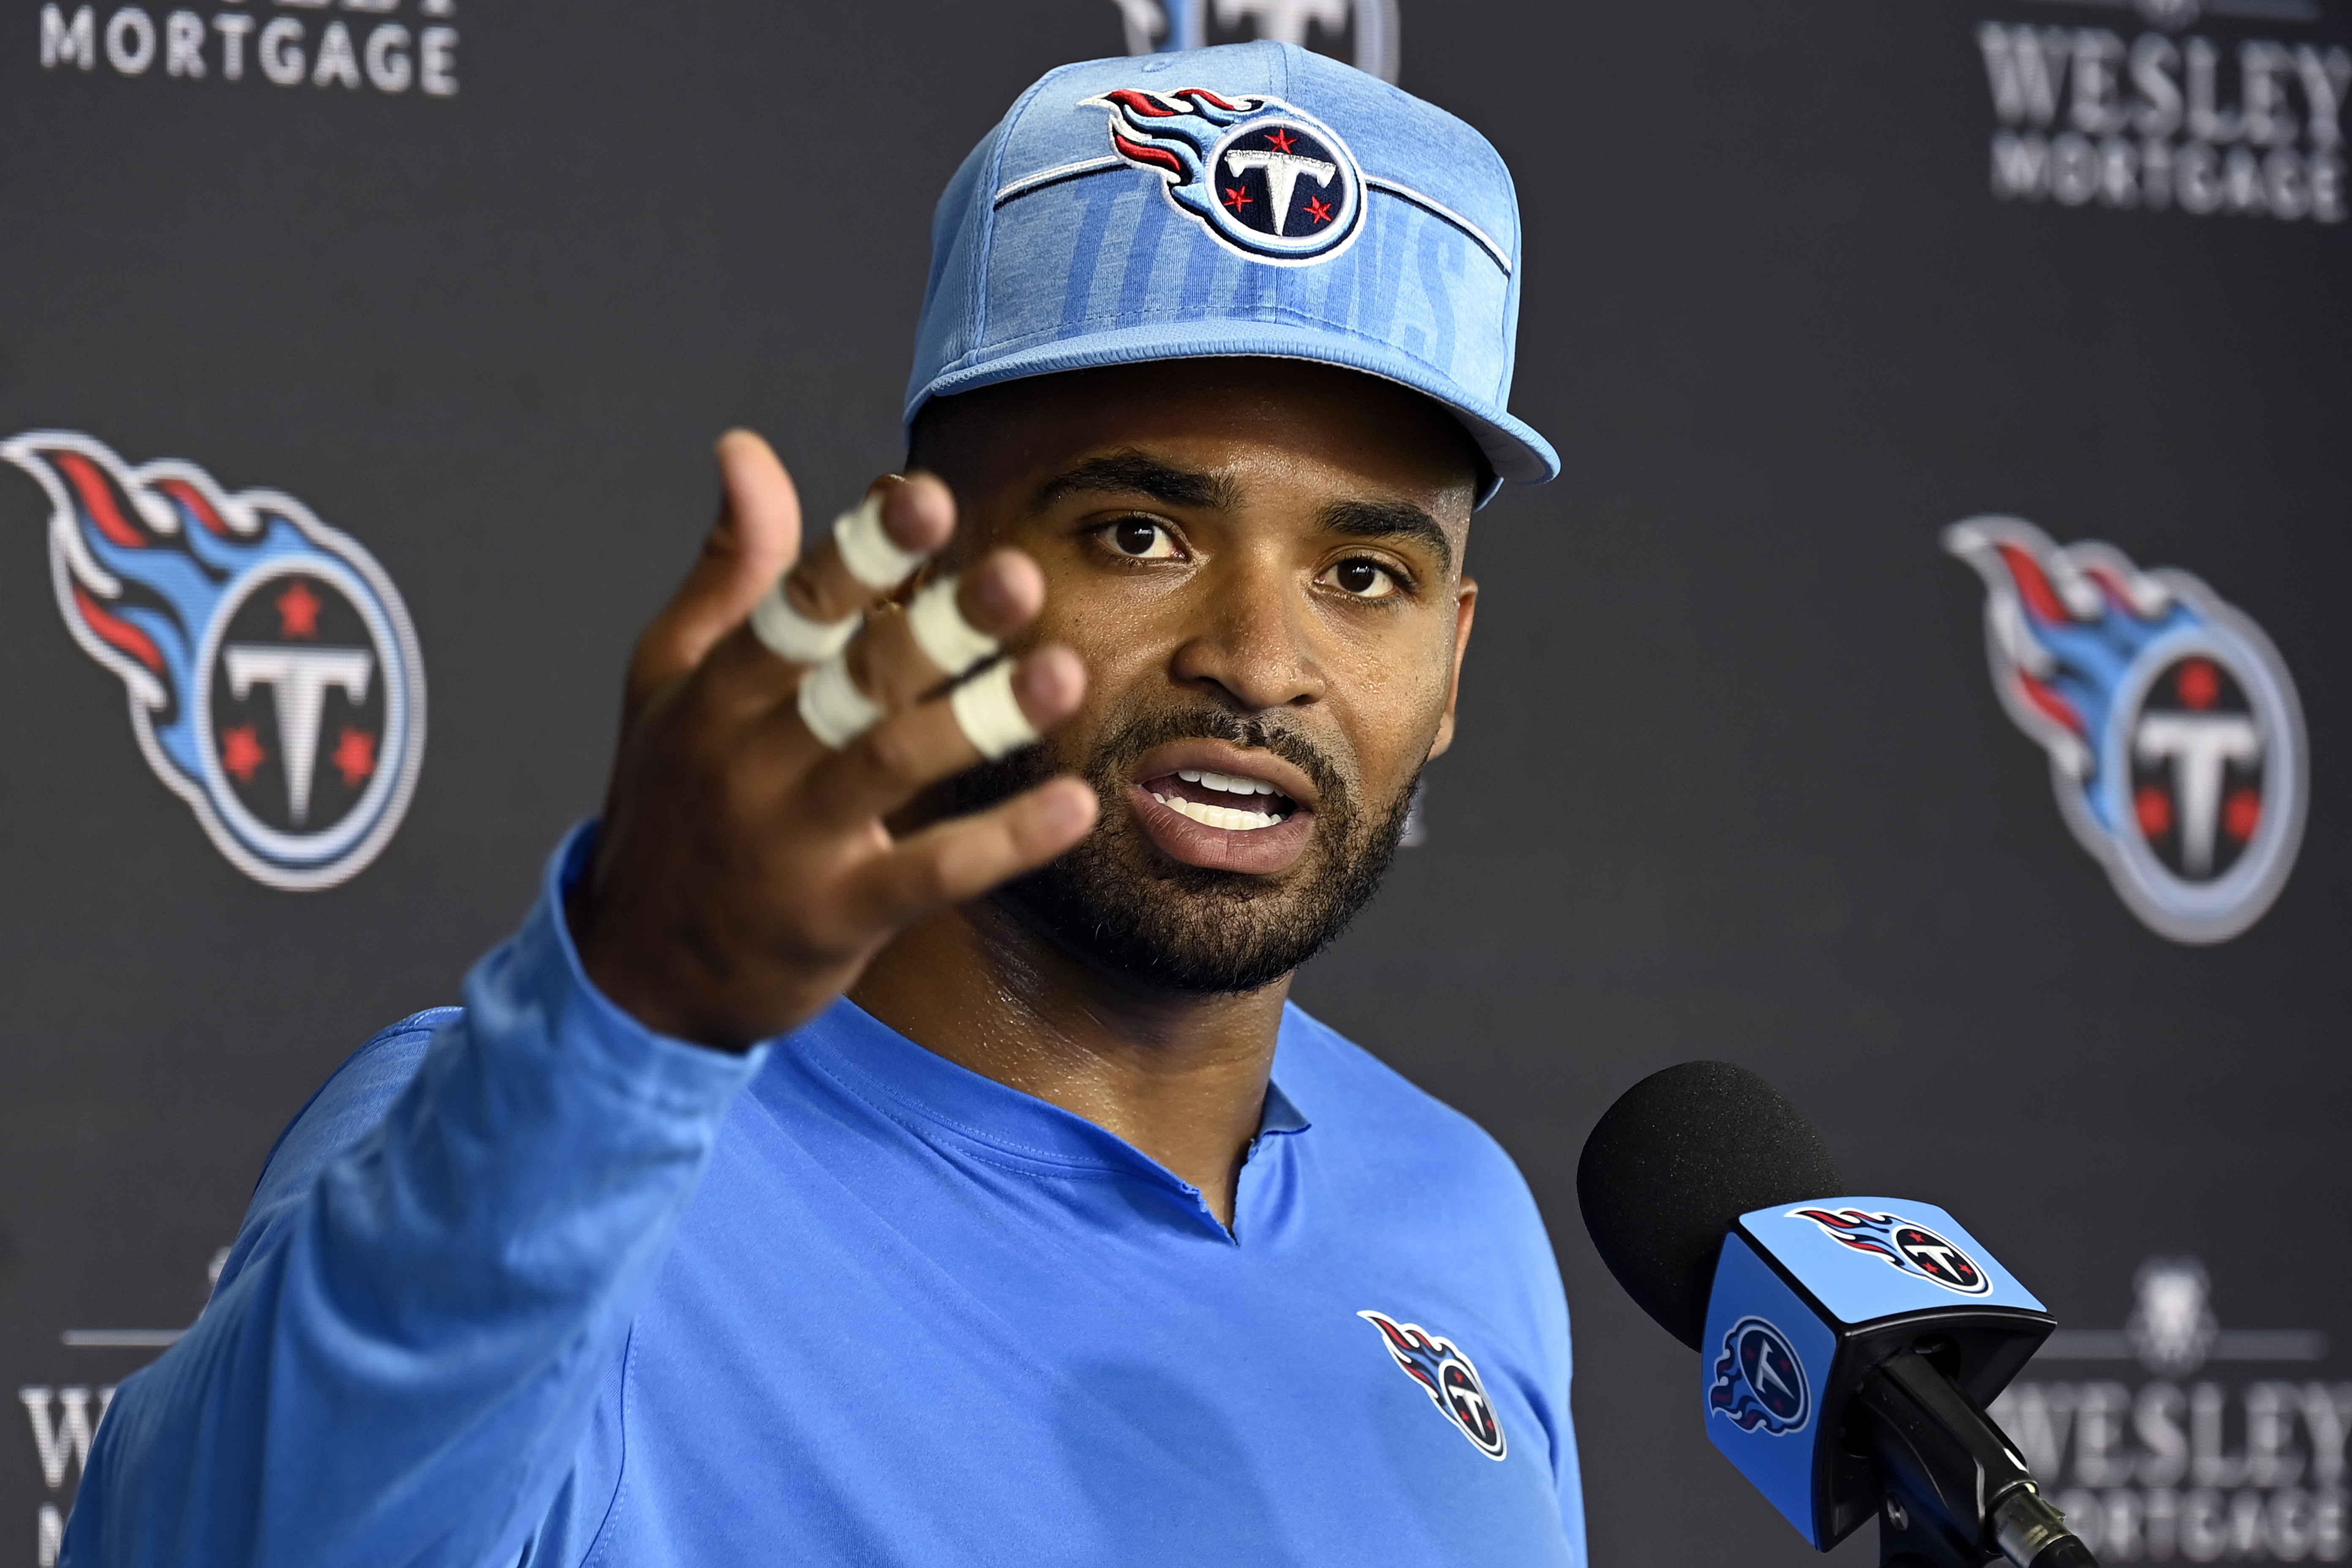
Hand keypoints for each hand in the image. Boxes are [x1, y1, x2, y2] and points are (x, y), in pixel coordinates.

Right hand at [567, 431, 1096, 1049]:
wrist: (638, 972)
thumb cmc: (673, 803)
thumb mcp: (673, 681)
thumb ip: (729, 570)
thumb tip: (747, 449)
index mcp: (717, 694)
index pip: (793, 610)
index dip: (860, 552)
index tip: (926, 498)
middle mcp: (749, 761)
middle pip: (853, 681)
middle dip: (938, 628)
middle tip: (1018, 576)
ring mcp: (792, 843)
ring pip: (892, 767)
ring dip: (982, 720)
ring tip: (1063, 674)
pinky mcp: (835, 918)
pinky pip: (928, 875)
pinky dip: (1001, 842)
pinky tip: (1073, 805)